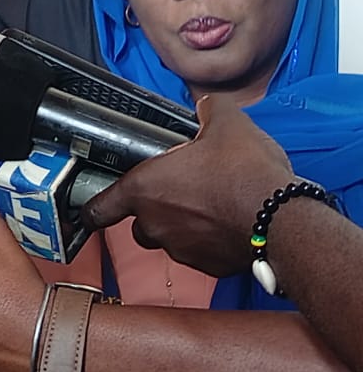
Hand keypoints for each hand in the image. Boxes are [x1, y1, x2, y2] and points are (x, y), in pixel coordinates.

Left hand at [82, 94, 294, 276]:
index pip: (100, 207)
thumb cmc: (244, 173)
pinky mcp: (209, 267)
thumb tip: (208, 104)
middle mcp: (155, 224)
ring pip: (170, 240)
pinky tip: (229, 225)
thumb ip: (209, 110)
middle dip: (153, 212)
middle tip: (180, 193)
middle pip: (139, 223)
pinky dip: (209, 243)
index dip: (93, 209)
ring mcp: (181, 249)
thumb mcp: (226, 124)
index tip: (90, 212)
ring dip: (182, 227)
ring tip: (210, 207)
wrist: (281, 218)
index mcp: (143, 189)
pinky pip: (200, 255)